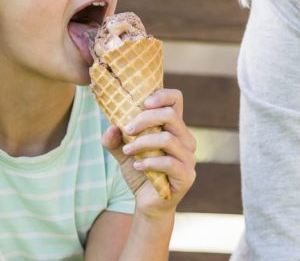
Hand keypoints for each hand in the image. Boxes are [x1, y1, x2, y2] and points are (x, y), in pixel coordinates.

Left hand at [101, 88, 196, 215]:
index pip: (176, 99)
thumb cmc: (140, 172)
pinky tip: (137, 166)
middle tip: (127, 128)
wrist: (148, 204)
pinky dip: (149, 162)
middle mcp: (185, 139)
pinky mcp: (186, 176)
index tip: (143, 102)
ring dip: (143, 143)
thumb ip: (115, 140)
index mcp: (173, 128)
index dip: (162, 95)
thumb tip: (110, 127)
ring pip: (168, 139)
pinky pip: (169, 163)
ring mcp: (189, 158)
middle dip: (145, 119)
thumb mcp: (123, 152)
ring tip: (127, 150)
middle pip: (171, 115)